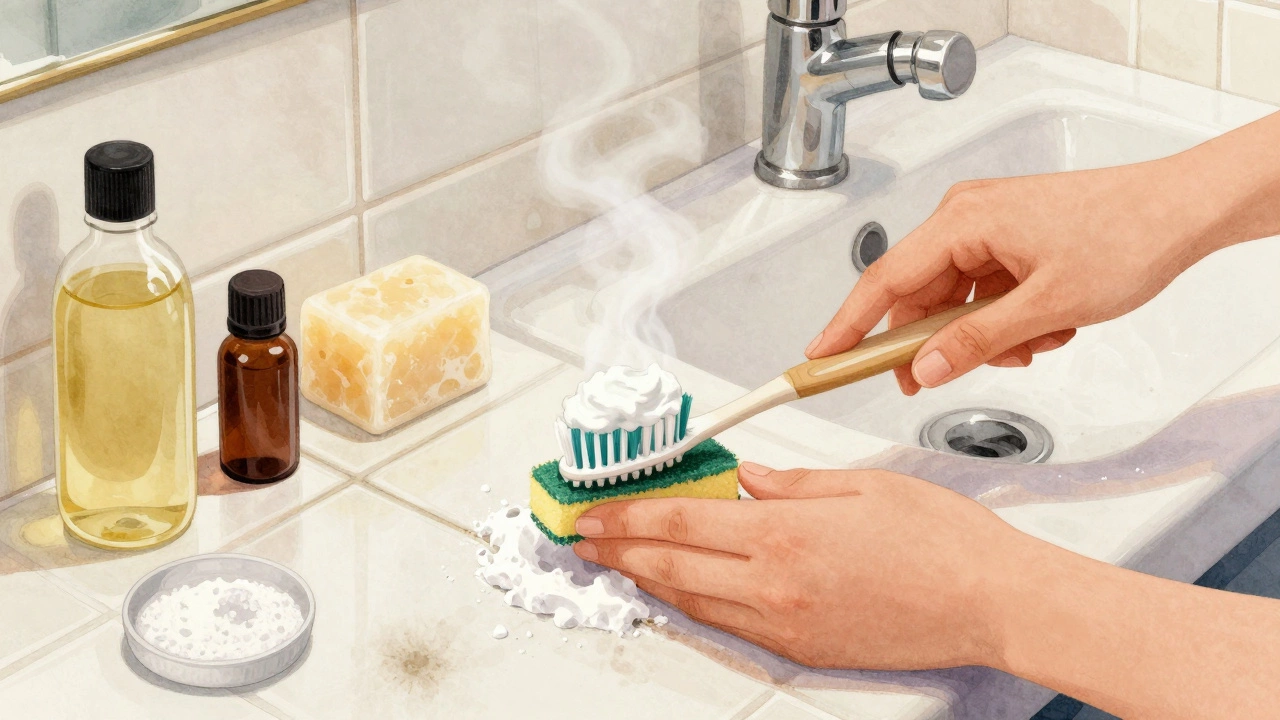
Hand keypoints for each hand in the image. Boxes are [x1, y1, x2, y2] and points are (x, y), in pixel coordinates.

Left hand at [572, 462, 1039, 669]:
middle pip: (671, 567)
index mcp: (785, 533)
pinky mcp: (806, 651)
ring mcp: (787, 625)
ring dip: (647, 582)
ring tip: (619, 564)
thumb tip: (746, 479)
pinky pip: (731, 627)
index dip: (627, 517)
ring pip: (694, 602)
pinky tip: (683, 594)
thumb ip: (792, 481)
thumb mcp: (863, 484)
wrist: (992, 603)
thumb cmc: (942, 541)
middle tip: (586, 541)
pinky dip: (695, 607)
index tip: (595, 513)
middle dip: (619, 552)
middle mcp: (776, 585)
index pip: (680, 522)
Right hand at [806, 155, 1224, 393]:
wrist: (1183, 210)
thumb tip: (926, 369)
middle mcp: (967, 218)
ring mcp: (990, 229)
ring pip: (956, 302)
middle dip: (936, 344)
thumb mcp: (1047, 306)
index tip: (819, 359)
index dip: (846, 325)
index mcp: (963, 221)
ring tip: (1035, 343)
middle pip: (918, 297)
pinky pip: (984, 294)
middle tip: (935, 382)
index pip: (883, 281)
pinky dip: (1006, 321)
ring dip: (985, 336)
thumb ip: (978, 341)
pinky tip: (1047, 327)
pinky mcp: (1011, 241)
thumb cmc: (1126, 236)